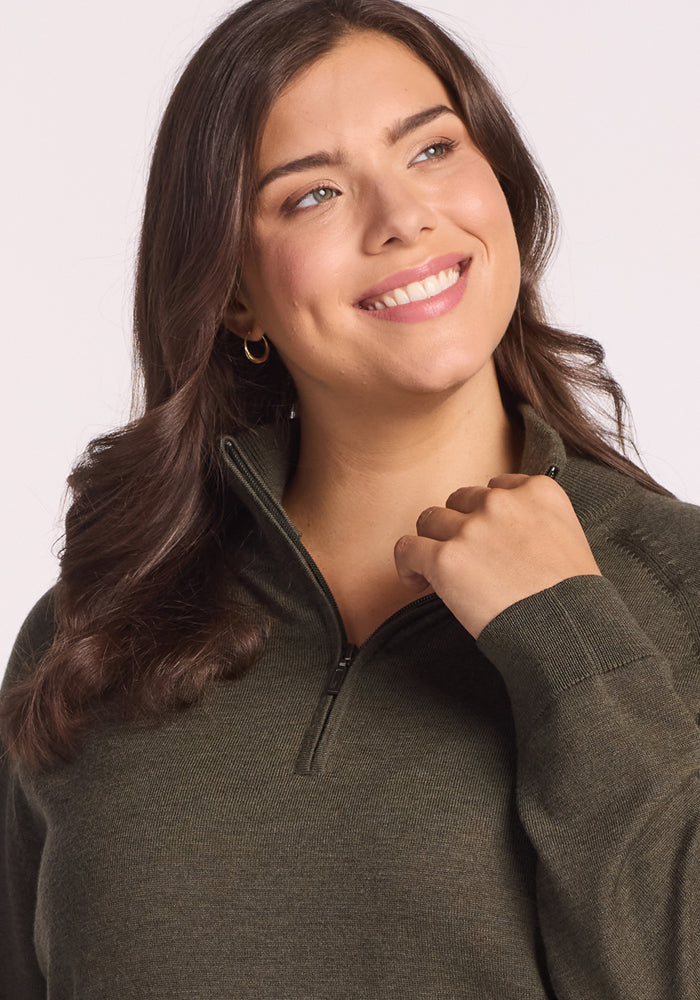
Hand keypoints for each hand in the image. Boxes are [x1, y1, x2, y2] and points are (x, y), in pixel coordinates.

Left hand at [394, 474, 601, 638]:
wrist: (568, 633)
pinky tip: (417, 583)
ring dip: (433, 544)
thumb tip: (504, 538)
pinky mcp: (446, 557)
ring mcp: (472, 528)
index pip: (496, 487)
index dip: (486, 515)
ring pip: (430, 520)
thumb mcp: (569, 540)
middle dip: (459, 528)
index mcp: (539, 492)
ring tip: (438, 573)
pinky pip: (407, 548)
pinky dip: (407, 565)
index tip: (488, 541)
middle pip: (459, 501)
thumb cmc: (574, 600)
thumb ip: (536, 522)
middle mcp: (503, 502)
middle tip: (467, 562)